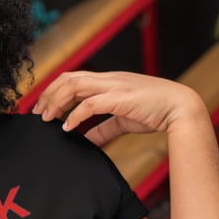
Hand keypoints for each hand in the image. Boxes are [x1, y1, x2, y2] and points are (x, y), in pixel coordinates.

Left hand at [33, 71, 208, 145]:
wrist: (182, 109)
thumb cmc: (155, 113)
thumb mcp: (122, 122)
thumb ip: (102, 130)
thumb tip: (84, 141)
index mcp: (108, 81)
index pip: (73, 78)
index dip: (53, 90)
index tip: (42, 107)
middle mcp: (108, 79)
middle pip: (68, 78)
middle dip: (48, 94)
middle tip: (37, 113)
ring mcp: (114, 86)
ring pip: (75, 86)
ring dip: (56, 102)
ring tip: (46, 119)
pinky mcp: (121, 98)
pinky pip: (90, 104)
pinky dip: (74, 116)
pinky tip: (67, 128)